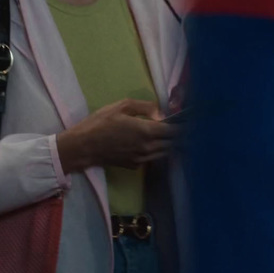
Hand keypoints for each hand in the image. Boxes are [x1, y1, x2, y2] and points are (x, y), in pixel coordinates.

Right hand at [56, 99, 178, 172]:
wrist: (83, 147)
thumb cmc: (100, 123)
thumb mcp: (121, 106)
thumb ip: (145, 107)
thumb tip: (161, 114)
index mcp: (146, 131)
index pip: (174, 131)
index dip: (184, 126)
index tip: (190, 121)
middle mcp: (148, 147)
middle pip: (172, 143)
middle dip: (179, 136)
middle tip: (184, 127)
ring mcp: (142, 159)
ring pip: (164, 152)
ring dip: (170, 144)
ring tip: (172, 135)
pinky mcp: (135, 166)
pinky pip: (152, 158)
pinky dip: (158, 151)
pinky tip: (155, 144)